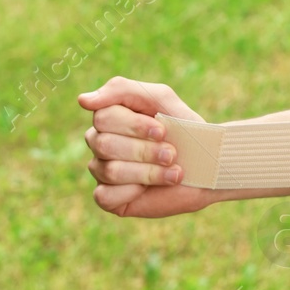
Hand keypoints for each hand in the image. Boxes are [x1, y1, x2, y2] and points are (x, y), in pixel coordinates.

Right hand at [79, 77, 212, 217]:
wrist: (208, 165)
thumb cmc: (184, 129)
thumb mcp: (160, 99)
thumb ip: (122, 90)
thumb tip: (82, 100)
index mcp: (109, 118)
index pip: (103, 117)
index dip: (135, 126)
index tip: (163, 130)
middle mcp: (100, 143)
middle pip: (104, 144)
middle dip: (145, 150)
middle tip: (171, 153)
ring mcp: (102, 171)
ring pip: (110, 170)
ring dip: (149, 171)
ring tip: (174, 171)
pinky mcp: (109, 199)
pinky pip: (105, 196)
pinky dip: (134, 191)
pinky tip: (151, 189)